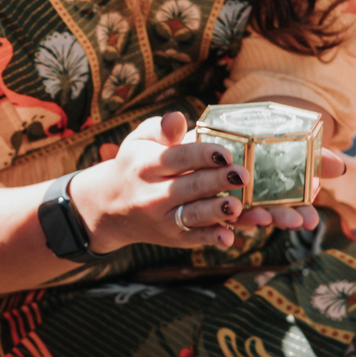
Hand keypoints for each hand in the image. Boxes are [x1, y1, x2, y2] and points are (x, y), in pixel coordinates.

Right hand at [67, 110, 248, 251]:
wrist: (112, 207)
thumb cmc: (135, 165)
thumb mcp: (139, 141)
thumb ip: (161, 128)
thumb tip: (176, 118)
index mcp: (147, 165)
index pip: (178, 158)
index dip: (202, 155)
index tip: (225, 153)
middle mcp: (153, 194)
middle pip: (190, 186)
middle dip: (218, 181)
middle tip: (243, 175)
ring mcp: (164, 218)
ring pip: (194, 215)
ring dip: (217, 212)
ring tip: (237, 206)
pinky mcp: (174, 237)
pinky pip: (195, 238)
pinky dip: (213, 238)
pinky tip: (229, 237)